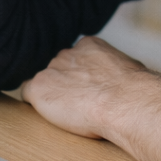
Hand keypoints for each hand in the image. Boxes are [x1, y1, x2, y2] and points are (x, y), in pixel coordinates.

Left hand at [21, 37, 152, 139]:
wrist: (125, 101)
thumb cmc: (133, 90)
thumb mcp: (128, 68)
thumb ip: (114, 68)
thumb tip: (119, 78)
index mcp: (89, 45)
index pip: (76, 60)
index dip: (80, 78)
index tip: (88, 90)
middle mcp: (67, 53)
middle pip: (58, 70)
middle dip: (66, 86)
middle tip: (81, 104)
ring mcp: (51, 69)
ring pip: (44, 83)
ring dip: (53, 96)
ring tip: (72, 113)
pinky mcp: (38, 87)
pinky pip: (28, 94)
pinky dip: (36, 105)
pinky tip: (51, 114)